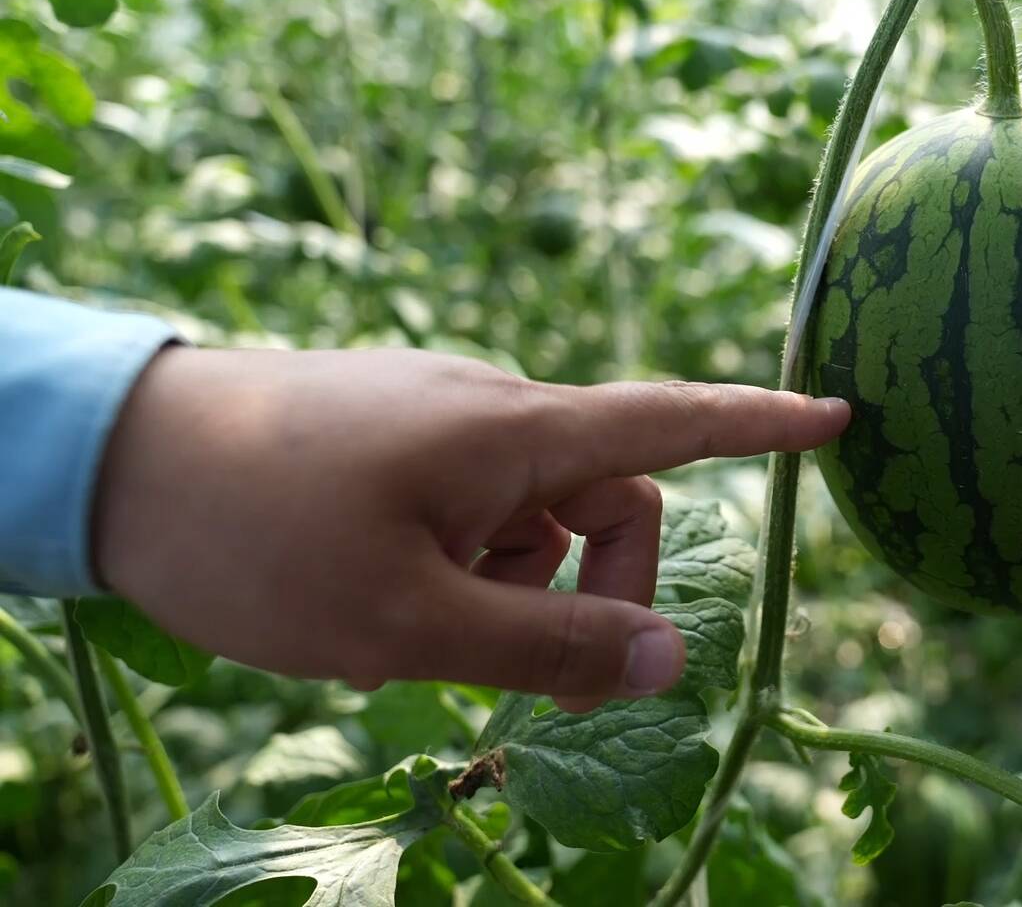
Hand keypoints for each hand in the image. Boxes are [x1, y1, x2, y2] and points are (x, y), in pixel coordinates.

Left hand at [93, 346, 847, 711]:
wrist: (109, 455)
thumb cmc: (262, 540)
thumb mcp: (410, 625)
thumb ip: (550, 646)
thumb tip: (672, 660)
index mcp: (516, 434)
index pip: (674, 420)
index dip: (762, 423)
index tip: (839, 417)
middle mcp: (493, 409)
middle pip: (610, 501)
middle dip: (599, 592)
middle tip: (534, 685)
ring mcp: (440, 417)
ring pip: (535, 516)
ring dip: (517, 587)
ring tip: (417, 634)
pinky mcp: (394, 432)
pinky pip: (475, 503)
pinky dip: (467, 563)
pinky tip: (381, 597)